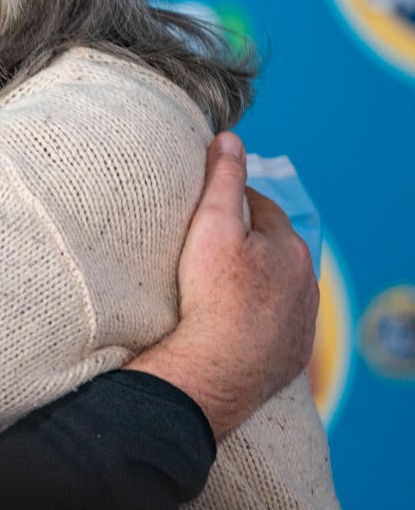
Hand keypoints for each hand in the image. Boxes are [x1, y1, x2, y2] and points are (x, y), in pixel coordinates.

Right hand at [128, 132, 318, 439]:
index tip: (203, 206)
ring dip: (255, 278)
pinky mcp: (291, 353)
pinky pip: (275, 322)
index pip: (259, 207)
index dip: (230, 201)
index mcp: (289, 245)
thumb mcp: (211, 225)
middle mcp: (305, 281)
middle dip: (246, 239)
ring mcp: (301, 320)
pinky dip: (258, 314)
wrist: (217, 372)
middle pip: (271, 247)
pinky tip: (233, 318)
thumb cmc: (213, 296)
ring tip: (218, 281)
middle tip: (206, 242)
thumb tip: (230, 138)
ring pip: (277, 285)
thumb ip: (223, 179)